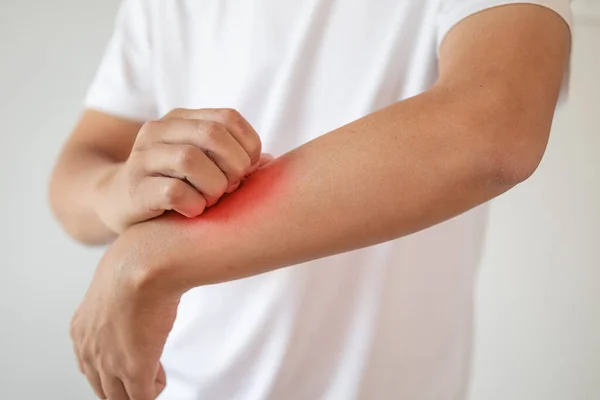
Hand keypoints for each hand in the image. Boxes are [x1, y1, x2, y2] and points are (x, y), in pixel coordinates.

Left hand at [70, 231, 180, 399]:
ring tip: (154, 375)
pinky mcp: (134, 368)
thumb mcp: (117, 279)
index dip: (112, 368)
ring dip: (140, 388)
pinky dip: (154, 387)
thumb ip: (119, 296)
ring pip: (120, 397)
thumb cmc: (136, 261)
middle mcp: (89, 350)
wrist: (146, 263)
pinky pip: (143, 397)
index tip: (127, 365)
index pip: (90, 366)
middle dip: (123, 386)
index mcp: (82, 330)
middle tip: (142, 378)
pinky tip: (160, 375)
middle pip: (103, 388)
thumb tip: (134, 290)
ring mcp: (110, 362)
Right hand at [94, 107, 268, 232]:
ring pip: (189, 159)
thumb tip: (270, 162)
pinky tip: (193, 211)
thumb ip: (231, 158)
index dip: (248, 145)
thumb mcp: (200, 162)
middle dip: (234, 165)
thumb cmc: (172, 183)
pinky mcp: (134, 189)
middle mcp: (158, 131)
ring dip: (214, 185)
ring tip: (212, 199)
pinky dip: (194, 205)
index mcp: (180, 119)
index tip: (248, 170)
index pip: (228, 117)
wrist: (116, 201)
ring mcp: (143, 158)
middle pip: (212, 134)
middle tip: (232, 186)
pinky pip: (173, 192)